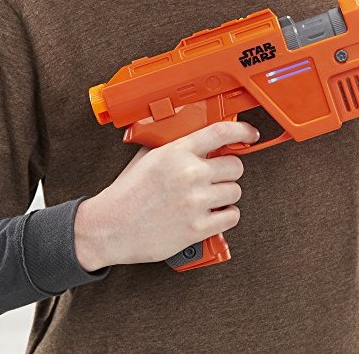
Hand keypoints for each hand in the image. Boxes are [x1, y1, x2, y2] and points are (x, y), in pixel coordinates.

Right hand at [74, 121, 259, 270]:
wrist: (108, 228)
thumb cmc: (126, 195)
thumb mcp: (146, 157)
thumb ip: (174, 146)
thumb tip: (197, 138)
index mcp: (176, 153)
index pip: (221, 132)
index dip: (242, 131)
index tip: (250, 134)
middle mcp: (189, 175)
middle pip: (235, 166)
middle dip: (227, 172)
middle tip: (215, 178)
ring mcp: (195, 202)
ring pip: (235, 192)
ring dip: (225, 195)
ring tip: (207, 199)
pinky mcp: (197, 228)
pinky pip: (231, 216)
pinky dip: (225, 216)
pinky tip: (211, 214)